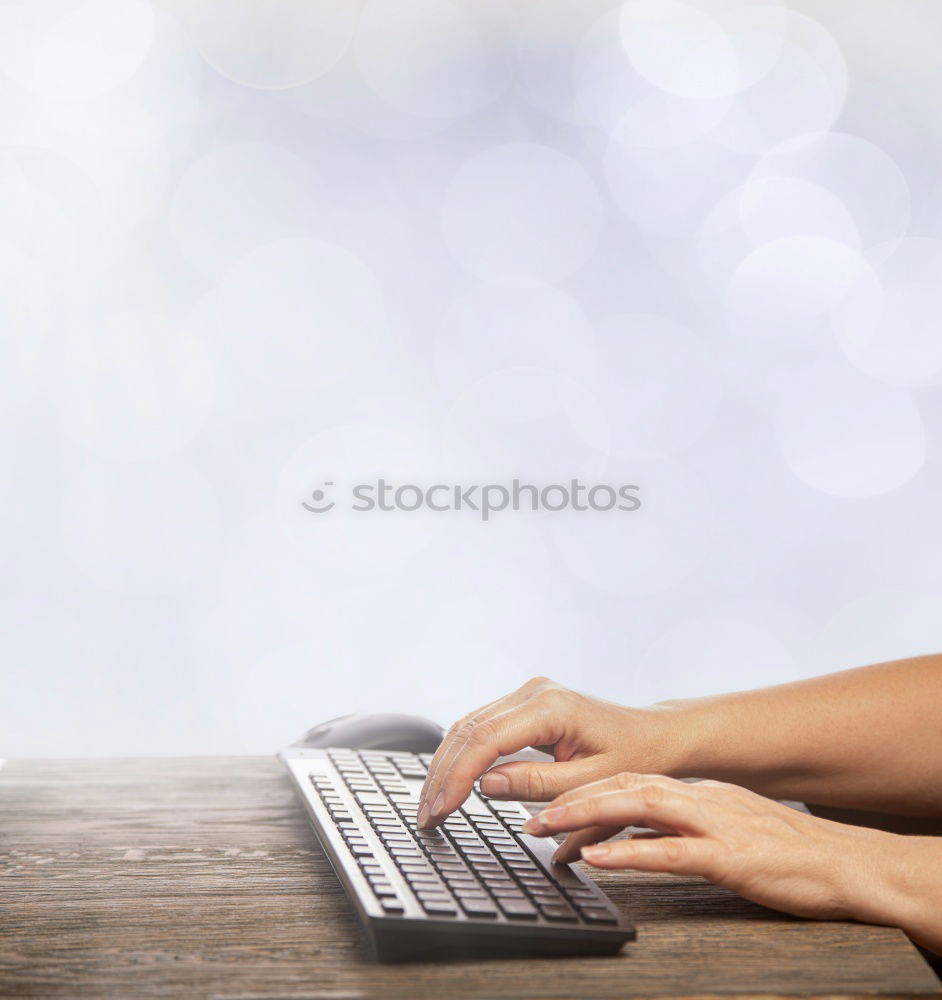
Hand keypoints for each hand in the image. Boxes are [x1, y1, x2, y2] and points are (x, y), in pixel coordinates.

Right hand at [417, 677, 680, 827]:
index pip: (487, 740)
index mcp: (551, 707)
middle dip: (444, 774)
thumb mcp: (591, 781)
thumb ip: (537, 784)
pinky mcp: (526, 703)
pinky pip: (482, 725)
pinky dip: (462, 753)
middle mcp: (534, 692)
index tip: (441, 810)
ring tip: (432, 804)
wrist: (656, 735)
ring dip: (447, 764)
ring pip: (469, 725)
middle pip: (470, 730)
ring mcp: (528, 694)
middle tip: (427, 816)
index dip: (458, 777)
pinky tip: (451, 780)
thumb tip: (486, 785)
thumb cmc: (634, 757)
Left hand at [525, 771, 905, 924]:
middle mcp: (698, 798)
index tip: (545, 805)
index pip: (627, 782)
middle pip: (623, 786)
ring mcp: (713, 824)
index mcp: (694, 792)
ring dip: (588, 817)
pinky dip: (631, 854)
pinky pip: (672, 851)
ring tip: (548, 828)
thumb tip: (625, 838)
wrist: (843, 863)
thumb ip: (675, 828)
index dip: (583, 791)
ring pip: (639, 808)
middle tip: (528, 816)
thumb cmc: (781, 850)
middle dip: (572, 798)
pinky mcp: (729, 856)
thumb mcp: (720, 829)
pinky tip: (599, 860)